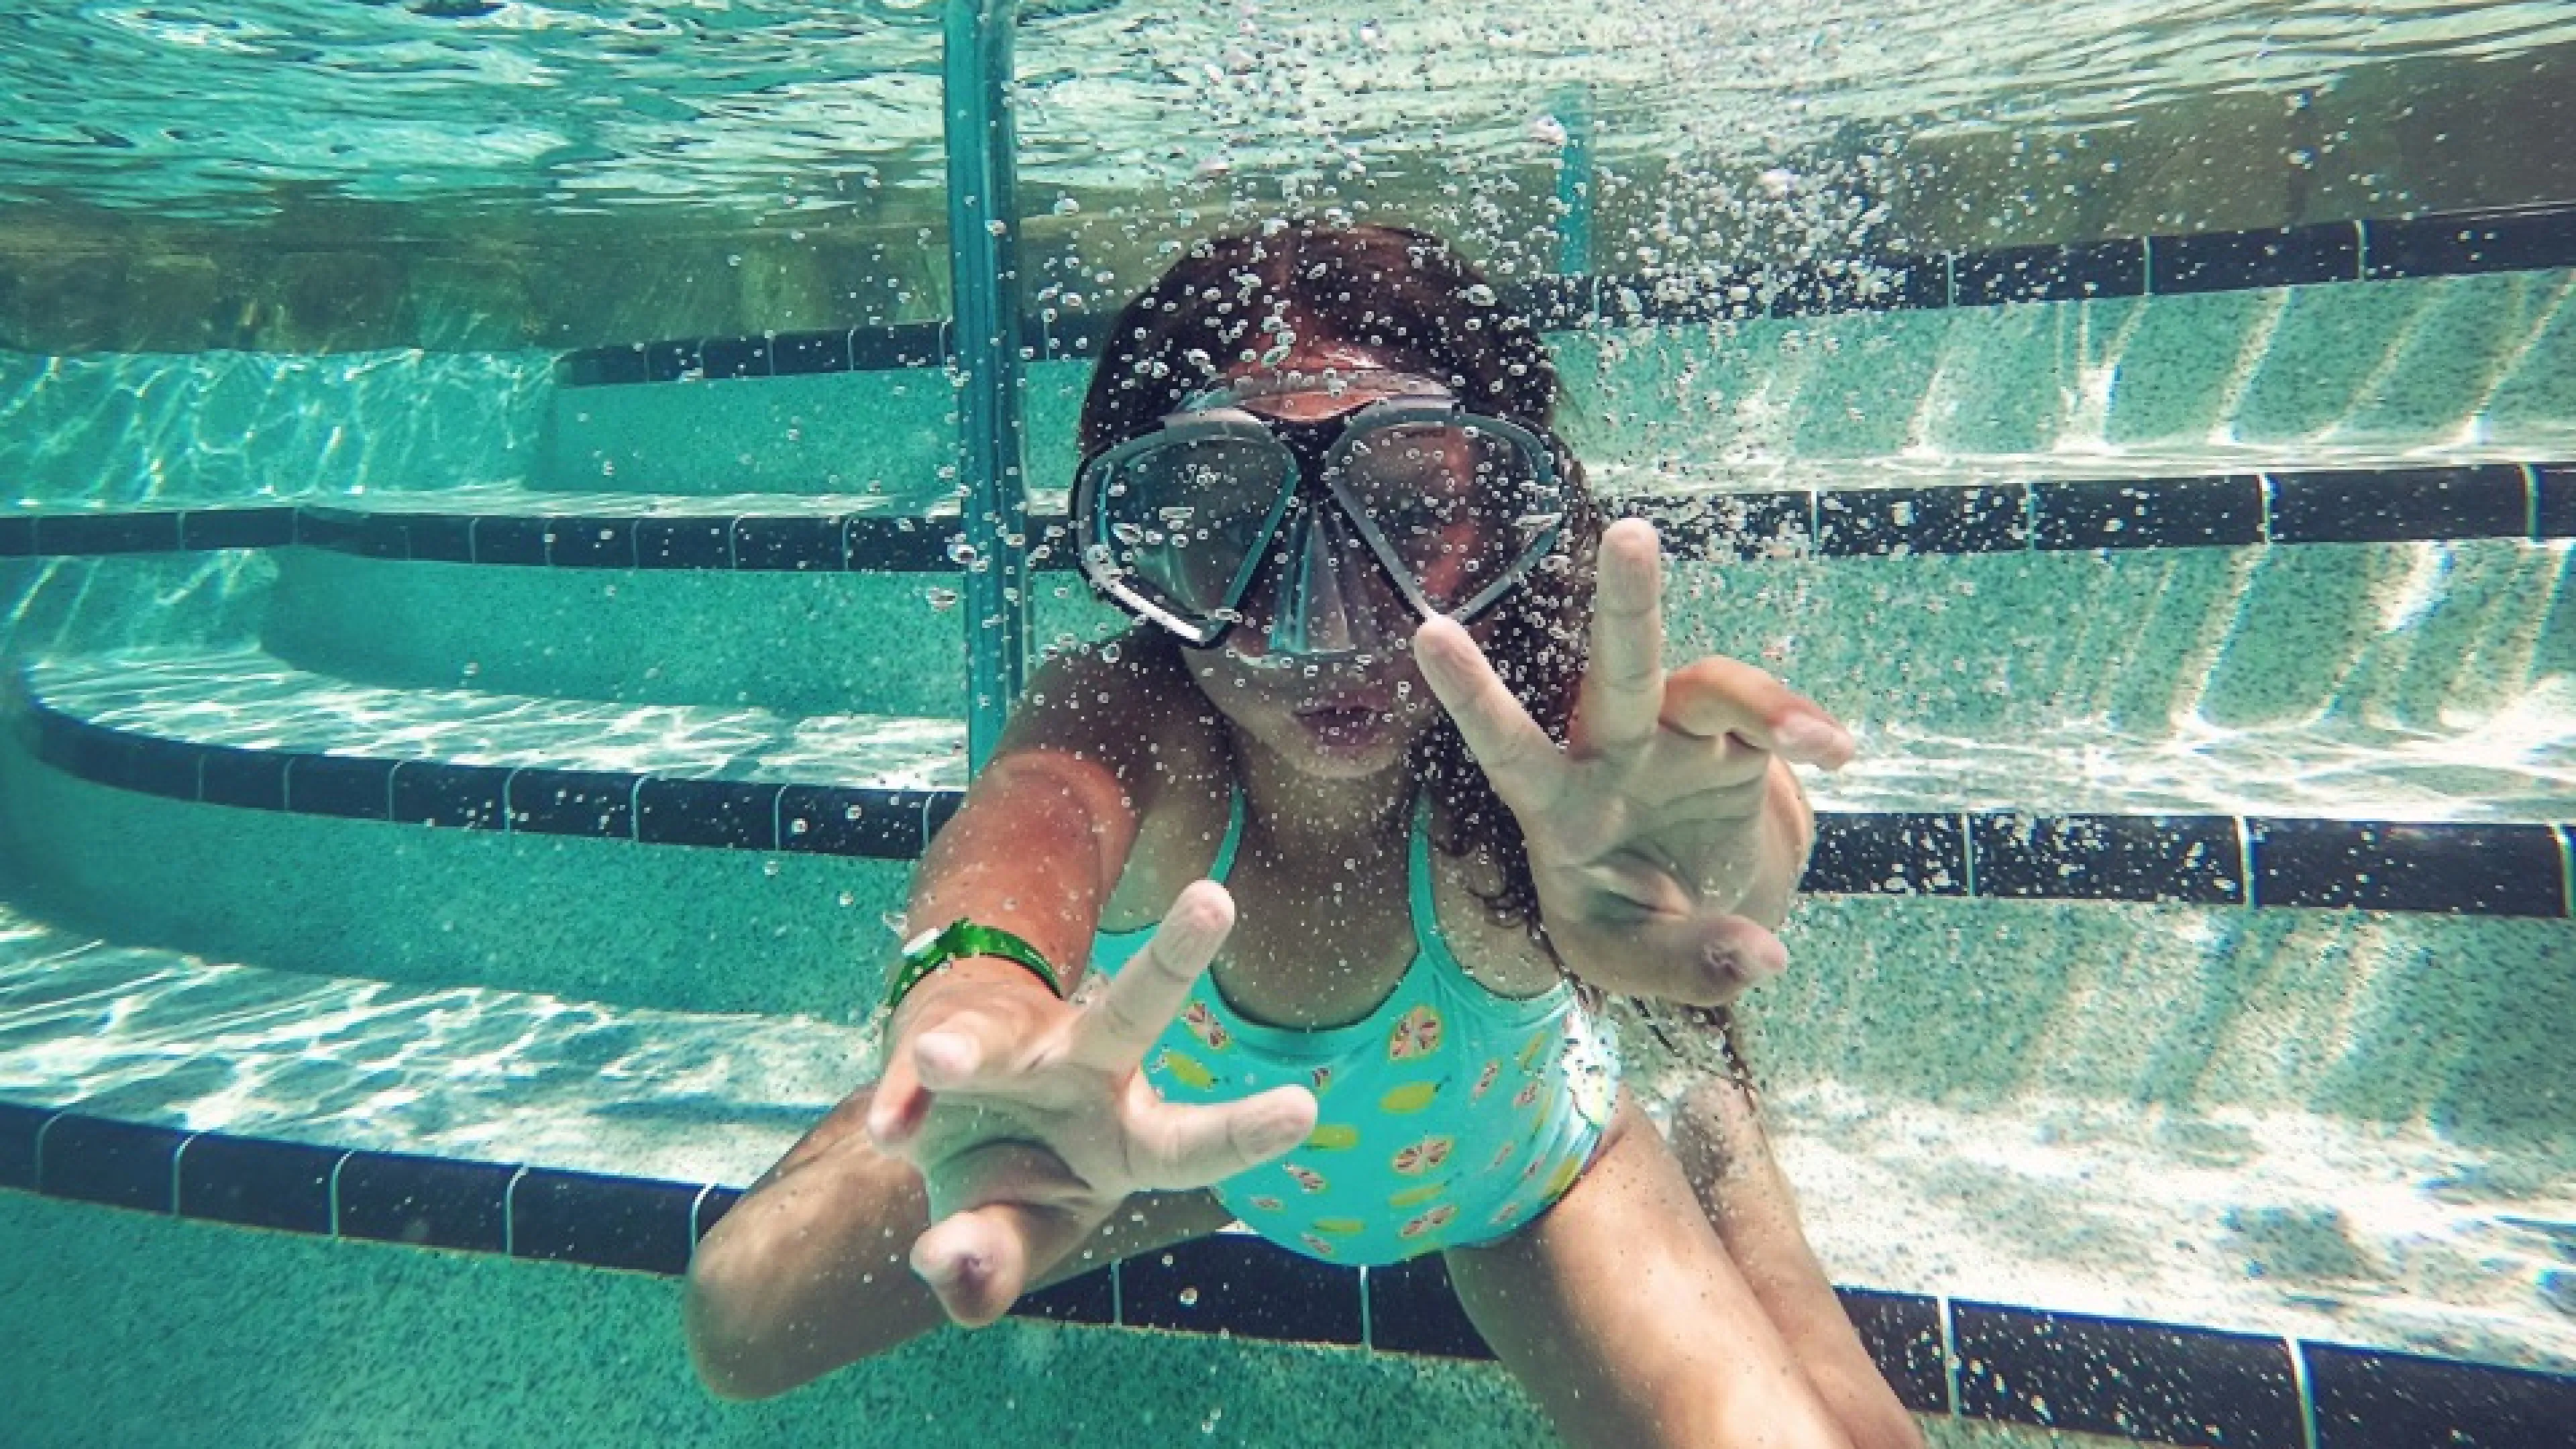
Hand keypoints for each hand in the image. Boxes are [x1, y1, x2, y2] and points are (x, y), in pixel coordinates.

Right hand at [864, 882, 1317, 1325]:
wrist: (938, 1116)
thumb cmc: (1008, 1179)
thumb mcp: (1012, 1235)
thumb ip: (993, 1262)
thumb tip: (949, 1262)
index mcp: (1129, 1136)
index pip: (1192, 1142)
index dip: (1244, 1132)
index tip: (1304, 1111)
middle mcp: (1083, 1073)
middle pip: (1133, 1011)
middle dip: (1173, 957)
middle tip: (1215, 901)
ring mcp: (1012, 1050)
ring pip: (999, 1035)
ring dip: (968, 1049)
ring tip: (936, 1063)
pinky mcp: (939, 1042)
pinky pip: (913, 1077)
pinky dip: (898, 1102)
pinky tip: (890, 1128)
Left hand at [1414, 517, 1852, 1003]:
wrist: (1697, 907)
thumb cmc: (1636, 926)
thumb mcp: (1639, 961)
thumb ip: (1690, 965)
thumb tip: (1764, 961)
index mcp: (1557, 807)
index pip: (1509, 747)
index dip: (1472, 695)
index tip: (1427, 632)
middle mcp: (1612, 753)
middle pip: (1616, 671)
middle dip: (1624, 602)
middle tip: (1630, 532)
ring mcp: (1677, 738)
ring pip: (1709, 684)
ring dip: (1761, 696)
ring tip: (1804, 738)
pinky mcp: (1735, 740)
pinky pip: (1768, 719)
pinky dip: (1802, 729)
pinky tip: (1835, 753)